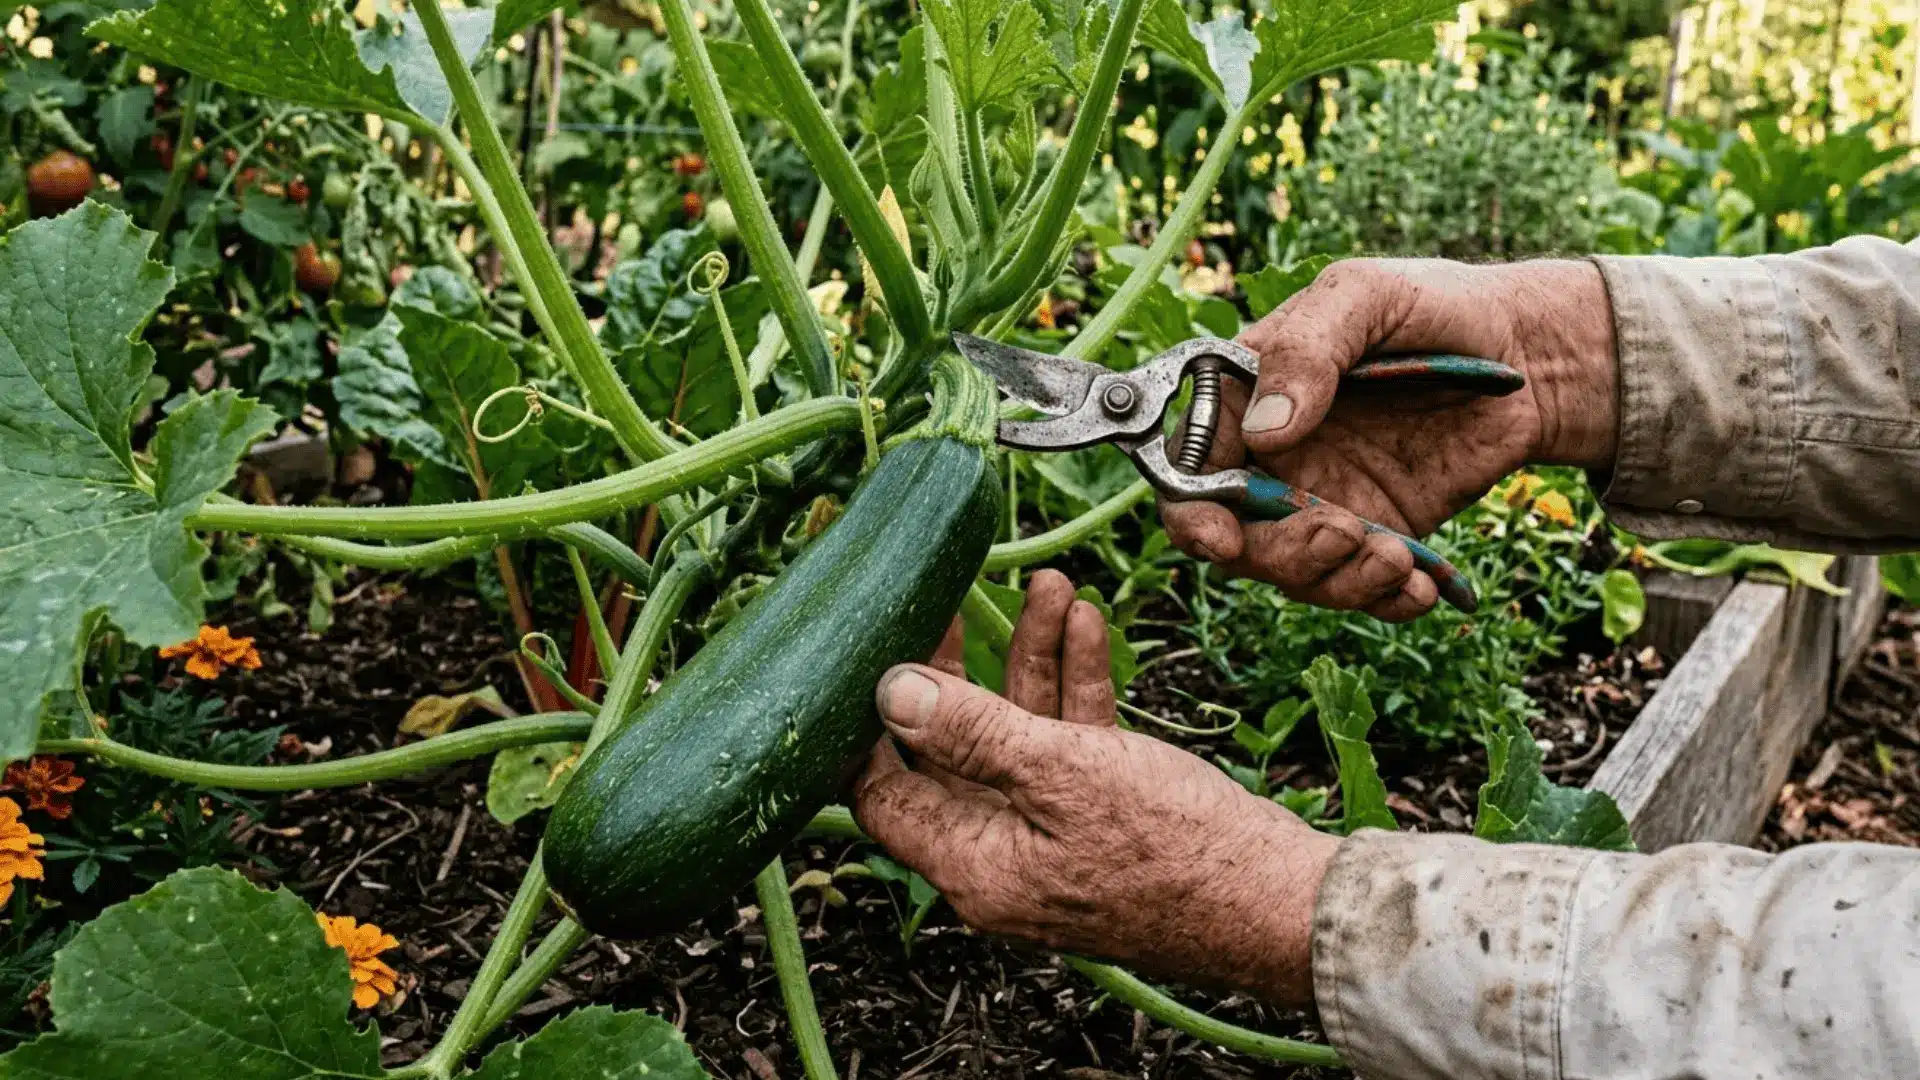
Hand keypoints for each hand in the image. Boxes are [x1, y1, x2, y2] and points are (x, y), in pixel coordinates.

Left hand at [853, 570, 1338, 1004]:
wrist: (1280, 903)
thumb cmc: (1176, 853)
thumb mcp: (1059, 774)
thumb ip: (969, 731)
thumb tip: (889, 693)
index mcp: (972, 864)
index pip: (884, 797)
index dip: (869, 729)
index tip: (872, 658)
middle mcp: (1002, 856)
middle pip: (953, 750)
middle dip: (961, 668)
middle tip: (954, 602)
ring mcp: (1054, 837)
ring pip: (1021, 734)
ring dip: (1033, 658)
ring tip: (1051, 586)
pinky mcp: (1104, 819)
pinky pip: (1072, 745)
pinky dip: (1077, 686)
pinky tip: (1088, 623)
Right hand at [1162, 258, 1618, 619]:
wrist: (1530, 352)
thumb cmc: (1434, 306)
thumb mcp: (1366, 297)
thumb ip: (1309, 351)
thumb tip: (1268, 429)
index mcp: (1248, 398)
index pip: (1190, 466)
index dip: (1191, 511)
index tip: (1222, 536)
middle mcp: (1275, 461)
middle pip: (1238, 538)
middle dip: (1281, 555)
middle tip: (1343, 534)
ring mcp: (1325, 502)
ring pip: (1298, 574)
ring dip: (1340, 581)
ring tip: (1396, 557)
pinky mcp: (1380, 534)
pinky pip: (1364, 588)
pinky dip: (1387, 601)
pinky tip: (1421, 587)